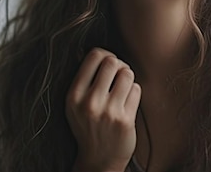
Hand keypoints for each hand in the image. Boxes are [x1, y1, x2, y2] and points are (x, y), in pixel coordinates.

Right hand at [66, 48, 141, 171]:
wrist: (98, 160)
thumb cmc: (89, 124)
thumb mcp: (76, 103)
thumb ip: (84, 79)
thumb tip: (97, 51)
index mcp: (73, 95)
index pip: (94, 56)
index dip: (105, 55)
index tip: (108, 65)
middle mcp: (89, 102)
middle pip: (112, 61)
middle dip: (119, 65)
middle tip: (118, 75)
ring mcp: (108, 112)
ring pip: (127, 74)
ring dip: (128, 78)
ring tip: (123, 89)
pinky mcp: (125, 120)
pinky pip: (137, 89)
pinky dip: (134, 93)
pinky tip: (127, 104)